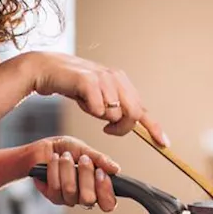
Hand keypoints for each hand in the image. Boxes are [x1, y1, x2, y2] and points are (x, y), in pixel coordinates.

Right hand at [22, 52, 168, 145]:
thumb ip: (115, 108)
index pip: (142, 108)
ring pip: (114, 114)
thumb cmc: (74, 86)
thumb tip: (130, 125)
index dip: (154, 127)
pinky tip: (81, 100)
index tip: (164, 143)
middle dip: (121, 128)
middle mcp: (116, 77)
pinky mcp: (89, 80)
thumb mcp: (99, 97)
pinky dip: (90, 111)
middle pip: (133, 114)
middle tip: (107, 129)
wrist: (48, 70)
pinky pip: (99, 109)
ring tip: (88, 105)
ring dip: (100, 117)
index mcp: (121, 81)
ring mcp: (103, 78)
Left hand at [28, 136, 119, 210]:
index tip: (100, 173)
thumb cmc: (66, 150)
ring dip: (68, 168)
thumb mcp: (85, 150)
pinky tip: (54, 160)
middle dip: (86, 175)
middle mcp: (83, 196)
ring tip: (65, 156)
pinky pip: (55, 187)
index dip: (106, 191)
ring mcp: (68, 198)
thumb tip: (116, 169)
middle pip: (89, 199)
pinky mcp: (53, 196)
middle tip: (83, 159)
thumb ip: (100, 160)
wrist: (44, 148)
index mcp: (97, 187)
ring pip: (70, 191)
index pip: (108, 203)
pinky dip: (55, 168)